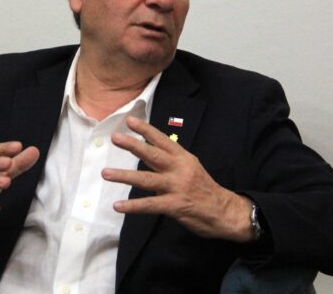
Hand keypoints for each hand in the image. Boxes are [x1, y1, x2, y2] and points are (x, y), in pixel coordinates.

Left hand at [102, 117, 254, 241]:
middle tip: (115, 137)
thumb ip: (171, 161)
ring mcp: (177, 187)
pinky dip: (133, 206)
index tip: (130, 120)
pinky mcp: (175, 205)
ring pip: (146, 179)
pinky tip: (118, 206)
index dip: (146, 130)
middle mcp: (179, 169)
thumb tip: (149, 154)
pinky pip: (150, 204)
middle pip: (153, 154)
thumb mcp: (191, 168)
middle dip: (133, 145)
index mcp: (183, 158)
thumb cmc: (204, 189)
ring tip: (106, 173)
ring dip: (124, 176)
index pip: (162, 140)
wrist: (225, 212)